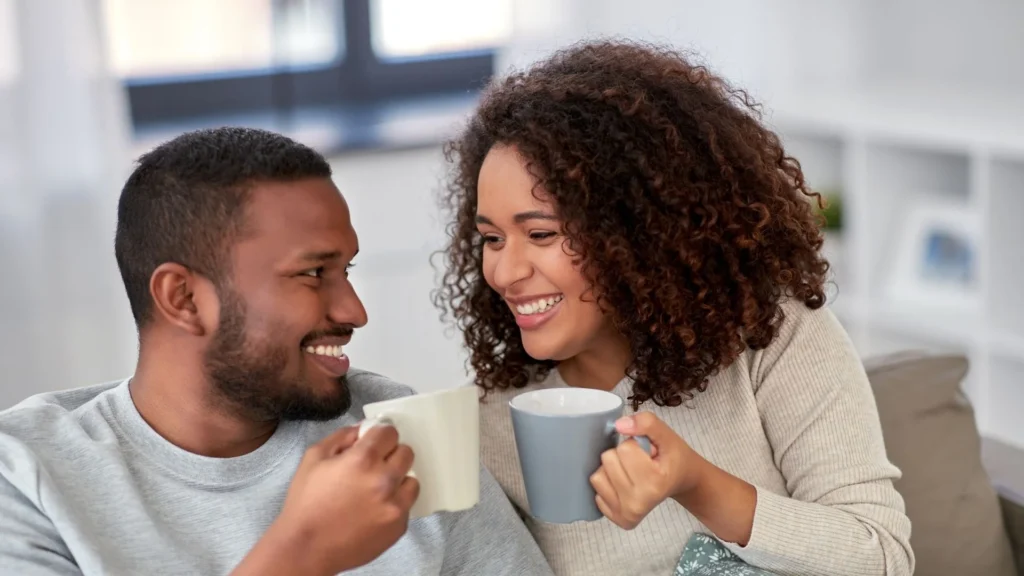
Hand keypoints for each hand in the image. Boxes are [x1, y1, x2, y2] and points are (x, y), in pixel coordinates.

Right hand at [232, 424, 418, 575]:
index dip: (379, 435)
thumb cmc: (306, 503)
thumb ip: (343, 436)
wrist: (306, 547)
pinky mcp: (399, 526)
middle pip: (406, 453)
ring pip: (412, 480)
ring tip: (376, 489)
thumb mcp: (314, 457)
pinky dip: (395, 503)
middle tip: (374, 465)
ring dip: (398, 480)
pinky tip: (374, 509)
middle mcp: (384, 480)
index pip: (390, 433)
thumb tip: (364, 429)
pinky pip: (407, 505)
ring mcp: (395, 505)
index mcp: (363, 459)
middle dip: (390, 455)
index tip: (374, 442)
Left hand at [589, 412, 704, 529]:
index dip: (635, 445)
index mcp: (654, 482)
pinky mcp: (618, 519)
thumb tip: (619, 425)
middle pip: (608, 460)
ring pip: (597, 476)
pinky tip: (626, 485)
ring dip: (612, 469)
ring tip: (633, 473)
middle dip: (622, 456)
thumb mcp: (666, 435)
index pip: (624, 448)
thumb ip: (646, 423)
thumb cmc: (673, 458)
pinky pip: (596, 490)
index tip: (648, 454)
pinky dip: (608, 483)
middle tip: (640, 463)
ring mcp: (627, 514)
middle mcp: (639, 503)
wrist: (682, 481)